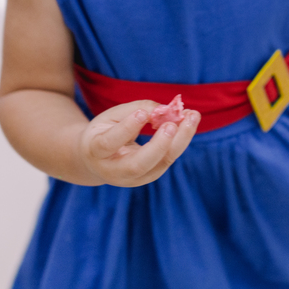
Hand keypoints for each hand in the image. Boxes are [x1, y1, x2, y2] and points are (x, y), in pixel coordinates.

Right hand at [77, 100, 199, 186]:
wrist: (97, 161)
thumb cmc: (104, 132)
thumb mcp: (110, 116)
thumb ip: (134, 109)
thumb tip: (164, 109)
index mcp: (95, 151)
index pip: (109, 143)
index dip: (126, 129)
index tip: (142, 114)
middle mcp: (113, 171)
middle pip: (137, 165)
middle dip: (158, 146)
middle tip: (172, 124)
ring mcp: (133, 179)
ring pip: (159, 164)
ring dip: (179, 141)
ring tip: (192, 116)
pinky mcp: (149, 176)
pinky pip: (167, 160)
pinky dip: (181, 141)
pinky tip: (189, 122)